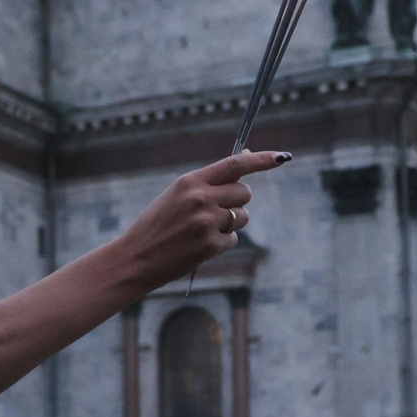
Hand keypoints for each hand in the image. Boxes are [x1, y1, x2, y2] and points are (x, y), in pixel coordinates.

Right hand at [113, 150, 290, 288]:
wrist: (135, 259)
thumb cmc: (155, 226)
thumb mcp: (176, 196)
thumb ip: (207, 184)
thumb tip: (243, 167)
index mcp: (190, 181)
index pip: (235, 165)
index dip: (262, 160)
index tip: (282, 157)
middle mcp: (201, 199)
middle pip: (244, 193)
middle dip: (237, 202)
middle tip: (218, 211)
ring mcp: (207, 223)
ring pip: (241, 217)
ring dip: (230, 224)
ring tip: (203, 230)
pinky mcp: (210, 246)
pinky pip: (233, 240)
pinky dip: (221, 243)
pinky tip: (199, 246)